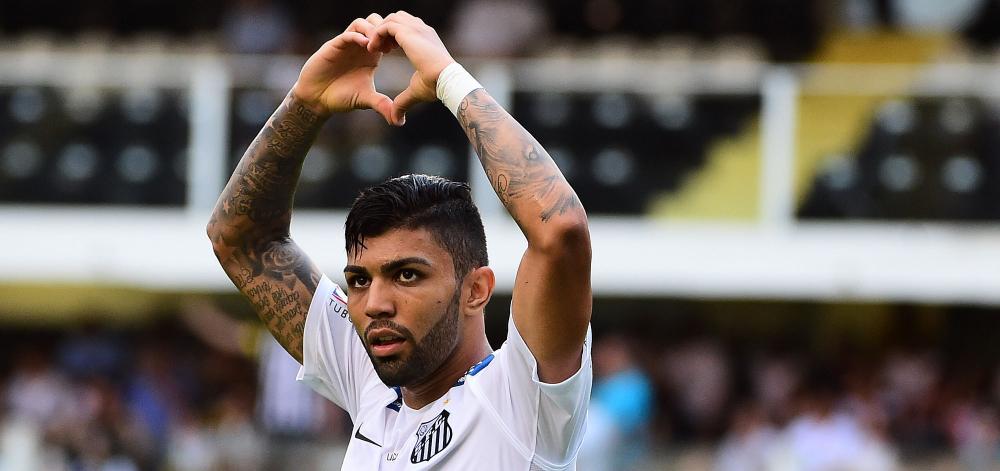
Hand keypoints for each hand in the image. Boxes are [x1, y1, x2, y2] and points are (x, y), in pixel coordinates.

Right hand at [291, 14, 393, 123]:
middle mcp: (360, 47)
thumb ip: (381, 105)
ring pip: (362, 23)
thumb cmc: (341, 97)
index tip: (401, 49)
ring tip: (378, 47)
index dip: (395, 38)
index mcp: (371, 56)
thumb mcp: (365, 100)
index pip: (386, 36)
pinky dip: (358, 36)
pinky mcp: (334, 46)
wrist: (317, 100)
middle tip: (390, 46)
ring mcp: (347, 44)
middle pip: (376, 22)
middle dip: (385, 30)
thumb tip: (399, 121)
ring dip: (372, 30)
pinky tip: (365, 46)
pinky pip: (348, 34)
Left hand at [367, 11, 455, 125]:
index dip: (394, 36)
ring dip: (379, 32)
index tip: (387, 51)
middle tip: (380, 49)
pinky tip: (373, 50)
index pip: (407, 26)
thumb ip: (403, 101)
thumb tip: (396, 120)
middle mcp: (422, 30)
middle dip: (385, 31)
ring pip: (390, 19)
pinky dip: (376, 35)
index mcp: (427, 38)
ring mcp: (416, 29)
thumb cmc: (437, 86)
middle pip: (398, 17)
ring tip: (374, 49)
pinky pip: (385, 26)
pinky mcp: (408, 33)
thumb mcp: (416, 91)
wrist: (447, 81)